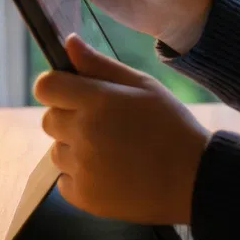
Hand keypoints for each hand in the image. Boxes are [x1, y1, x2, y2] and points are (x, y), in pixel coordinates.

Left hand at [35, 34, 209, 224]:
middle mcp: (83, 133)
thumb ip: (101, 65)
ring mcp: (81, 168)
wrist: (193, 179)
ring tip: (113, 152)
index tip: (73, 94)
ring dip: (76, 149)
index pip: (46, 86)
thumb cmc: (171, 126)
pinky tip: (112, 173)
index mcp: (97, 101)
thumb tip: (69, 42)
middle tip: (105, 125)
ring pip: (57, 151)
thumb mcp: (143, 86)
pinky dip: (82, 177)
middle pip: (49, 119)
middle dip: (69, 118)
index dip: (57, 87)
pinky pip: (65, 181)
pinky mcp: (84, 196)